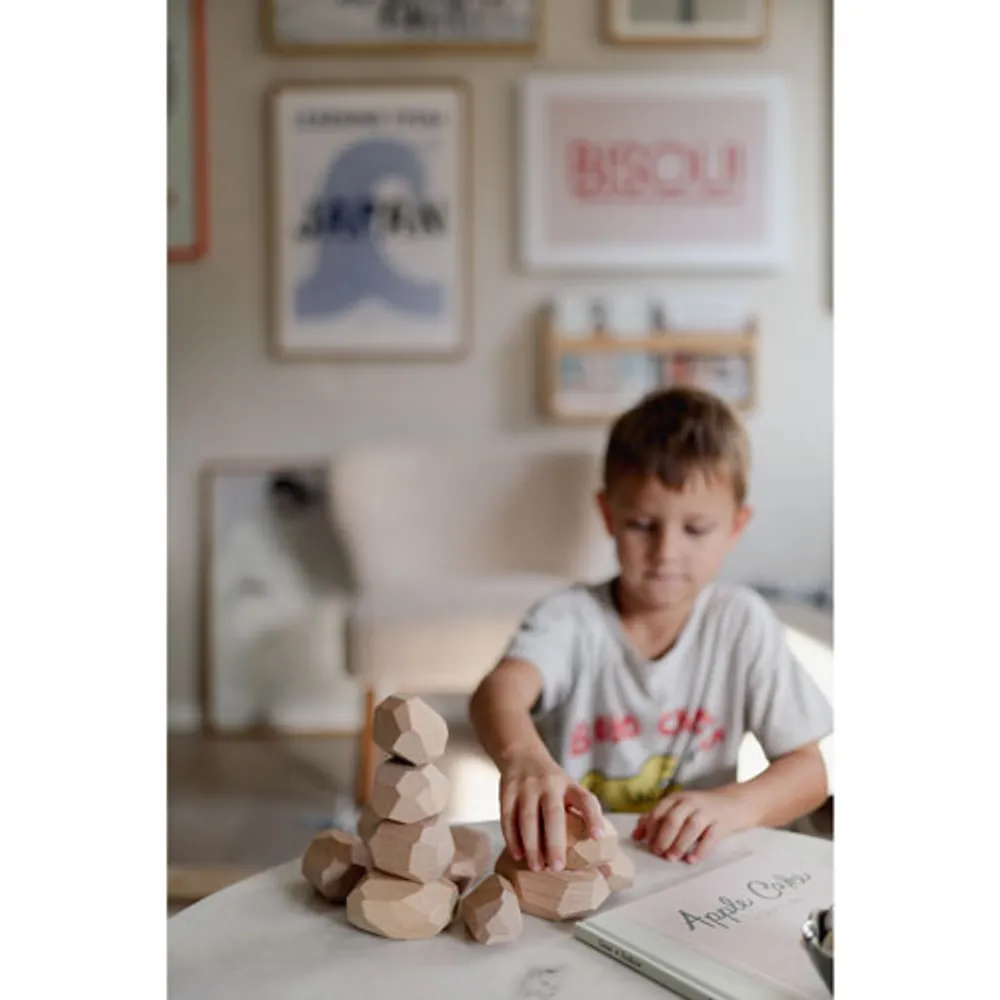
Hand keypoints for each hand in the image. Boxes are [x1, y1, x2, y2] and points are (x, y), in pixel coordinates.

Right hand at [499, 753, 604, 872]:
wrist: (523, 754)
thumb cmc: (552, 785)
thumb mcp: (568, 790)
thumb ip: (579, 816)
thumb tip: (599, 858)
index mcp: (570, 785)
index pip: (585, 799)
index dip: (593, 817)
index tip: (598, 837)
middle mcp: (549, 783)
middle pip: (553, 813)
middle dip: (554, 842)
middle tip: (557, 867)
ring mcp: (527, 786)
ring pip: (528, 817)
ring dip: (531, 845)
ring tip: (537, 867)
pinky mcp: (507, 790)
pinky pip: (508, 817)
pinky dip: (512, 838)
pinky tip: (517, 854)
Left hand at [632, 788, 745, 863]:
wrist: (734, 802)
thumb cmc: (700, 809)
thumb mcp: (678, 808)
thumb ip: (657, 819)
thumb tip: (636, 835)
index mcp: (677, 798)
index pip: (660, 811)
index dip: (651, 828)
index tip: (646, 843)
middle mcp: (691, 802)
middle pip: (674, 818)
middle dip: (663, 837)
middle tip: (658, 853)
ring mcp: (707, 812)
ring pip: (691, 826)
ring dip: (680, 843)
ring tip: (672, 858)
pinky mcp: (722, 823)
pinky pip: (711, 837)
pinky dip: (700, 849)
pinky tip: (692, 860)